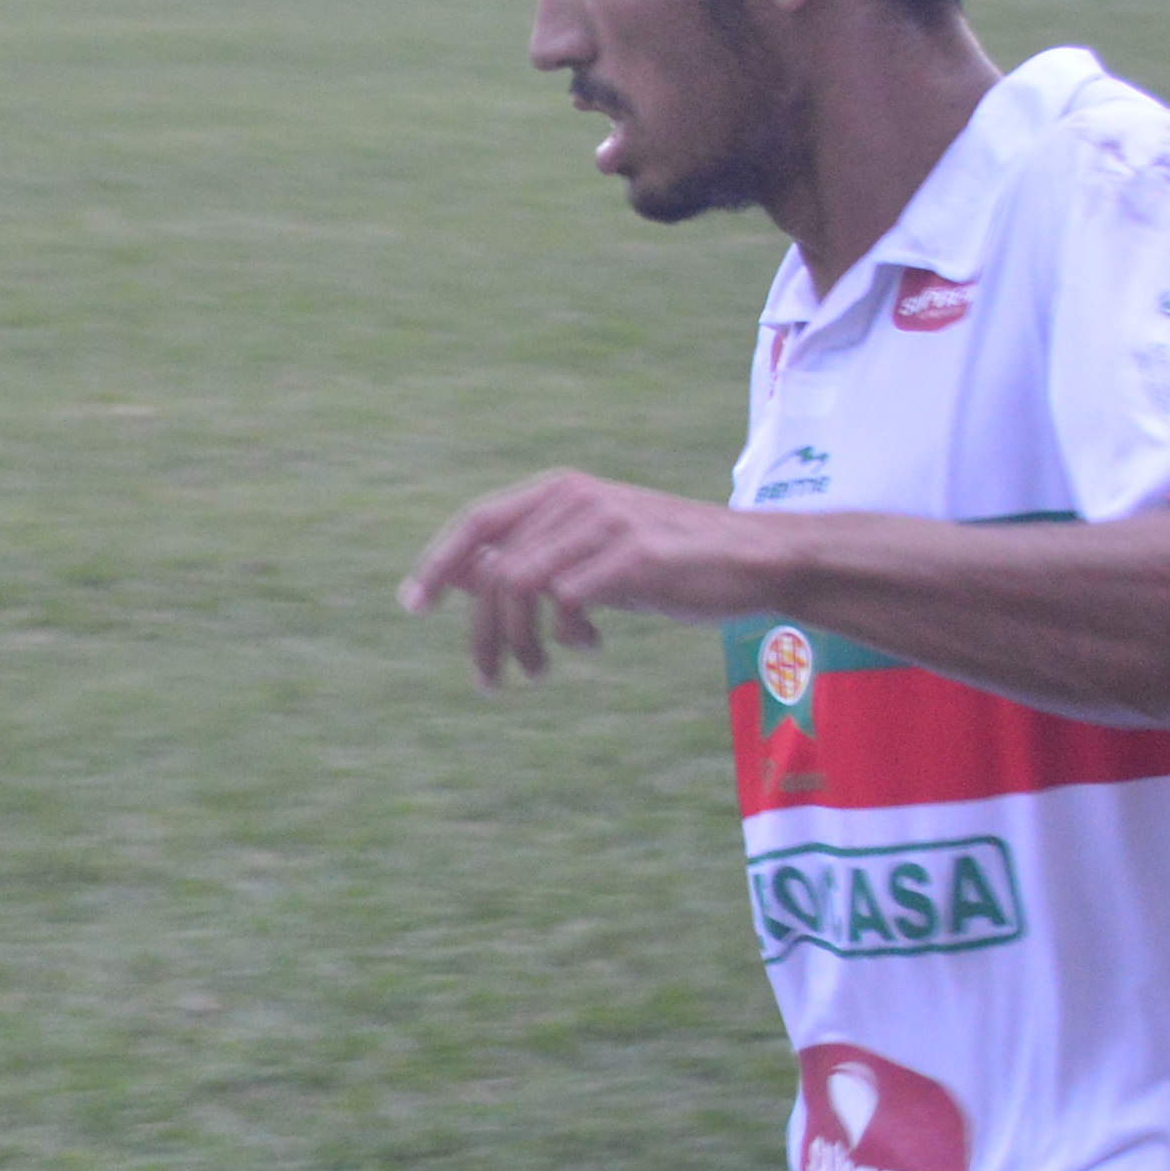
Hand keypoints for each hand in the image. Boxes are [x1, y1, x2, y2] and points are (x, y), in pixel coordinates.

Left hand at [400, 470, 776, 685]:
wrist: (755, 559)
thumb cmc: (668, 561)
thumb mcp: (589, 557)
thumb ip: (531, 558)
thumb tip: (462, 577)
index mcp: (561, 491)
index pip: (478, 522)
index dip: (440, 564)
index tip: (414, 606)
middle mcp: (578, 498)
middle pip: (495, 569)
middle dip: (483, 633)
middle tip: (491, 679)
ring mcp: (607, 523)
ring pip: (520, 584)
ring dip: (519, 642)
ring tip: (536, 672)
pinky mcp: (635, 555)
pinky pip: (567, 599)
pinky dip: (568, 634)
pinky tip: (594, 644)